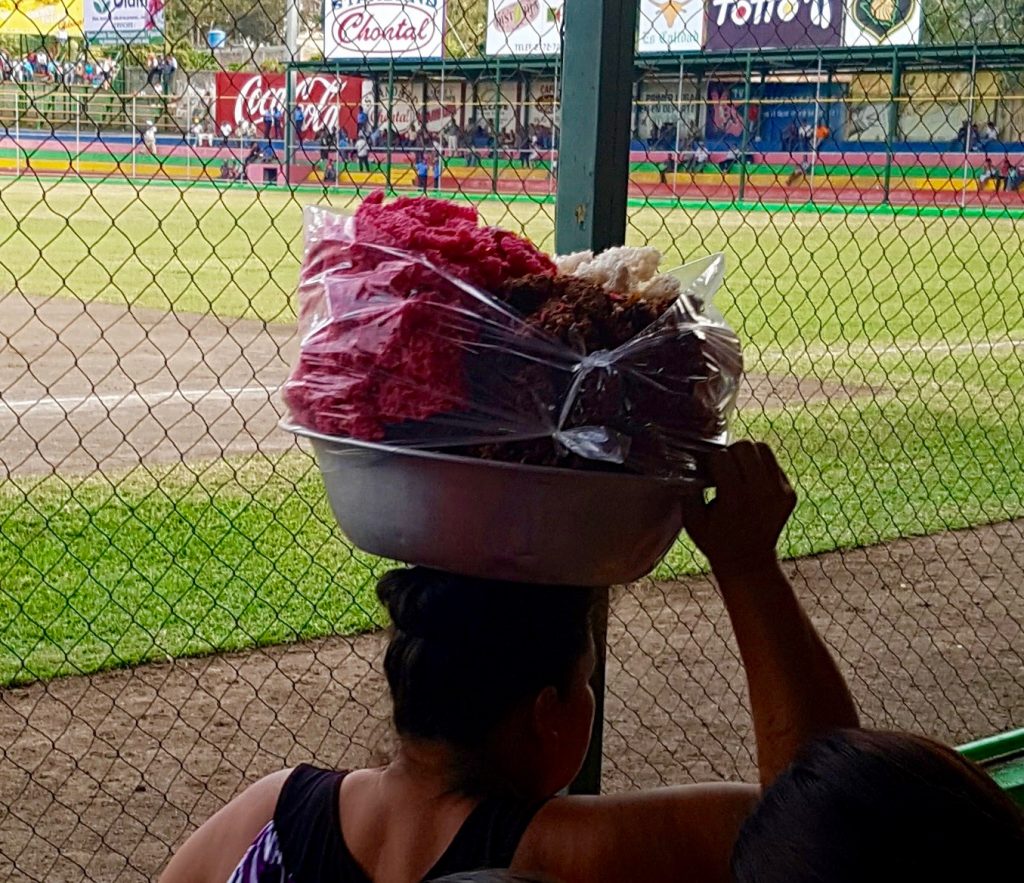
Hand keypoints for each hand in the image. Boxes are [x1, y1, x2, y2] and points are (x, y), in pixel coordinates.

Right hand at [682, 440, 795, 576]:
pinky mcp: (789, 493)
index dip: (709, 462)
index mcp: (735, 499)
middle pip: (744, 447)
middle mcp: (761, 492)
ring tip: (738, 470)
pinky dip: (760, 467)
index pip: (721, 457)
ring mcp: (779, 492)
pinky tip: (751, 482)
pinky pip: (773, 463)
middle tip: (723, 469)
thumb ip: (689, 490)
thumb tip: (691, 464)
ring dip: (747, 455)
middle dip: (729, 453)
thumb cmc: (715, 540)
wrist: (749, 561)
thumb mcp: (692, 520)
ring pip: (762, 448)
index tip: (707, 473)